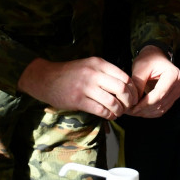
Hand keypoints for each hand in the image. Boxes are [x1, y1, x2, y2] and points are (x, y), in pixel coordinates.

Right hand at [17, 57, 136, 119]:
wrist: (46, 78)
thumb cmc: (70, 74)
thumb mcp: (89, 65)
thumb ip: (105, 72)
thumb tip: (126, 86)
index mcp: (98, 63)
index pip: (124, 76)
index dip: (133, 89)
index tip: (134, 97)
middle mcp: (93, 73)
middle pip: (121, 89)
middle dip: (129, 101)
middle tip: (129, 106)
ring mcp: (85, 87)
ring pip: (112, 101)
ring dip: (119, 110)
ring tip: (118, 113)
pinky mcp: (78, 100)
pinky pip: (100, 110)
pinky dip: (108, 115)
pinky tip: (109, 116)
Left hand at [125, 45, 179, 117]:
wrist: (155, 57)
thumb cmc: (148, 59)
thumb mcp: (140, 68)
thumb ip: (138, 84)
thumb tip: (134, 102)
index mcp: (173, 74)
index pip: (159, 94)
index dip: (145, 103)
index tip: (132, 107)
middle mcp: (179, 84)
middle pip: (161, 103)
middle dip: (144, 109)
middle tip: (130, 111)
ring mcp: (177, 91)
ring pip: (162, 108)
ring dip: (147, 112)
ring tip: (133, 111)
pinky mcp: (173, 97)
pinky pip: (162, 109)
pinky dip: (151, 112)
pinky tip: (140, 111)